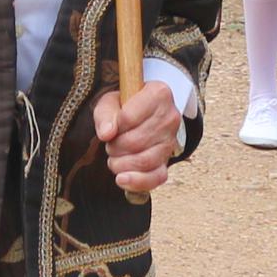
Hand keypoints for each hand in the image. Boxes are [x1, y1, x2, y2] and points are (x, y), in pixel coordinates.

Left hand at [90, 80, 184, 196]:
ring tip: (114, 157)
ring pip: (144, 161)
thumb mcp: (111, 101)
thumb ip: (105, 114)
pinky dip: (137, 182)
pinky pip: (157, 177)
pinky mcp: (168, 161)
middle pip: (136, 142)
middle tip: (110, 144)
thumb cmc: (125, 106)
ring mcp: (171, 141)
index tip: (111, 126)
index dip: (114, 126)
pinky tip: (122, 179)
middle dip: (115, 147)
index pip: (129, 118)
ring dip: (121, 164)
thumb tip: (106, 134)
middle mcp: (170, 117)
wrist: (143, 114)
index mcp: (159, 94)